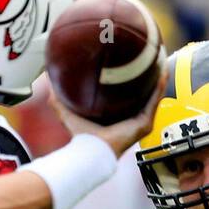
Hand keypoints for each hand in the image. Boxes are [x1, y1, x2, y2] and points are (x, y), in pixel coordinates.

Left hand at [49, 62, 167, 158]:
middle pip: (143, 94)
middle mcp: (131, 119)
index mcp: (117, 117)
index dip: (130, 81)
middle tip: (149, 57)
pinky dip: (159, 85)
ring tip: (161, 59)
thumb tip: (47, 77)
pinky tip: (161, 70)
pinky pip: (155, 100)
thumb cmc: (81, 137)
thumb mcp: (67, 112)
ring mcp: (140, 122)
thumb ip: (57, 97)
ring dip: (158, 78)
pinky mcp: (145, 124)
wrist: (91, 151)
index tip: (130, 63)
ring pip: (153, 96)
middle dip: (147, 77)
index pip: (126, 96)